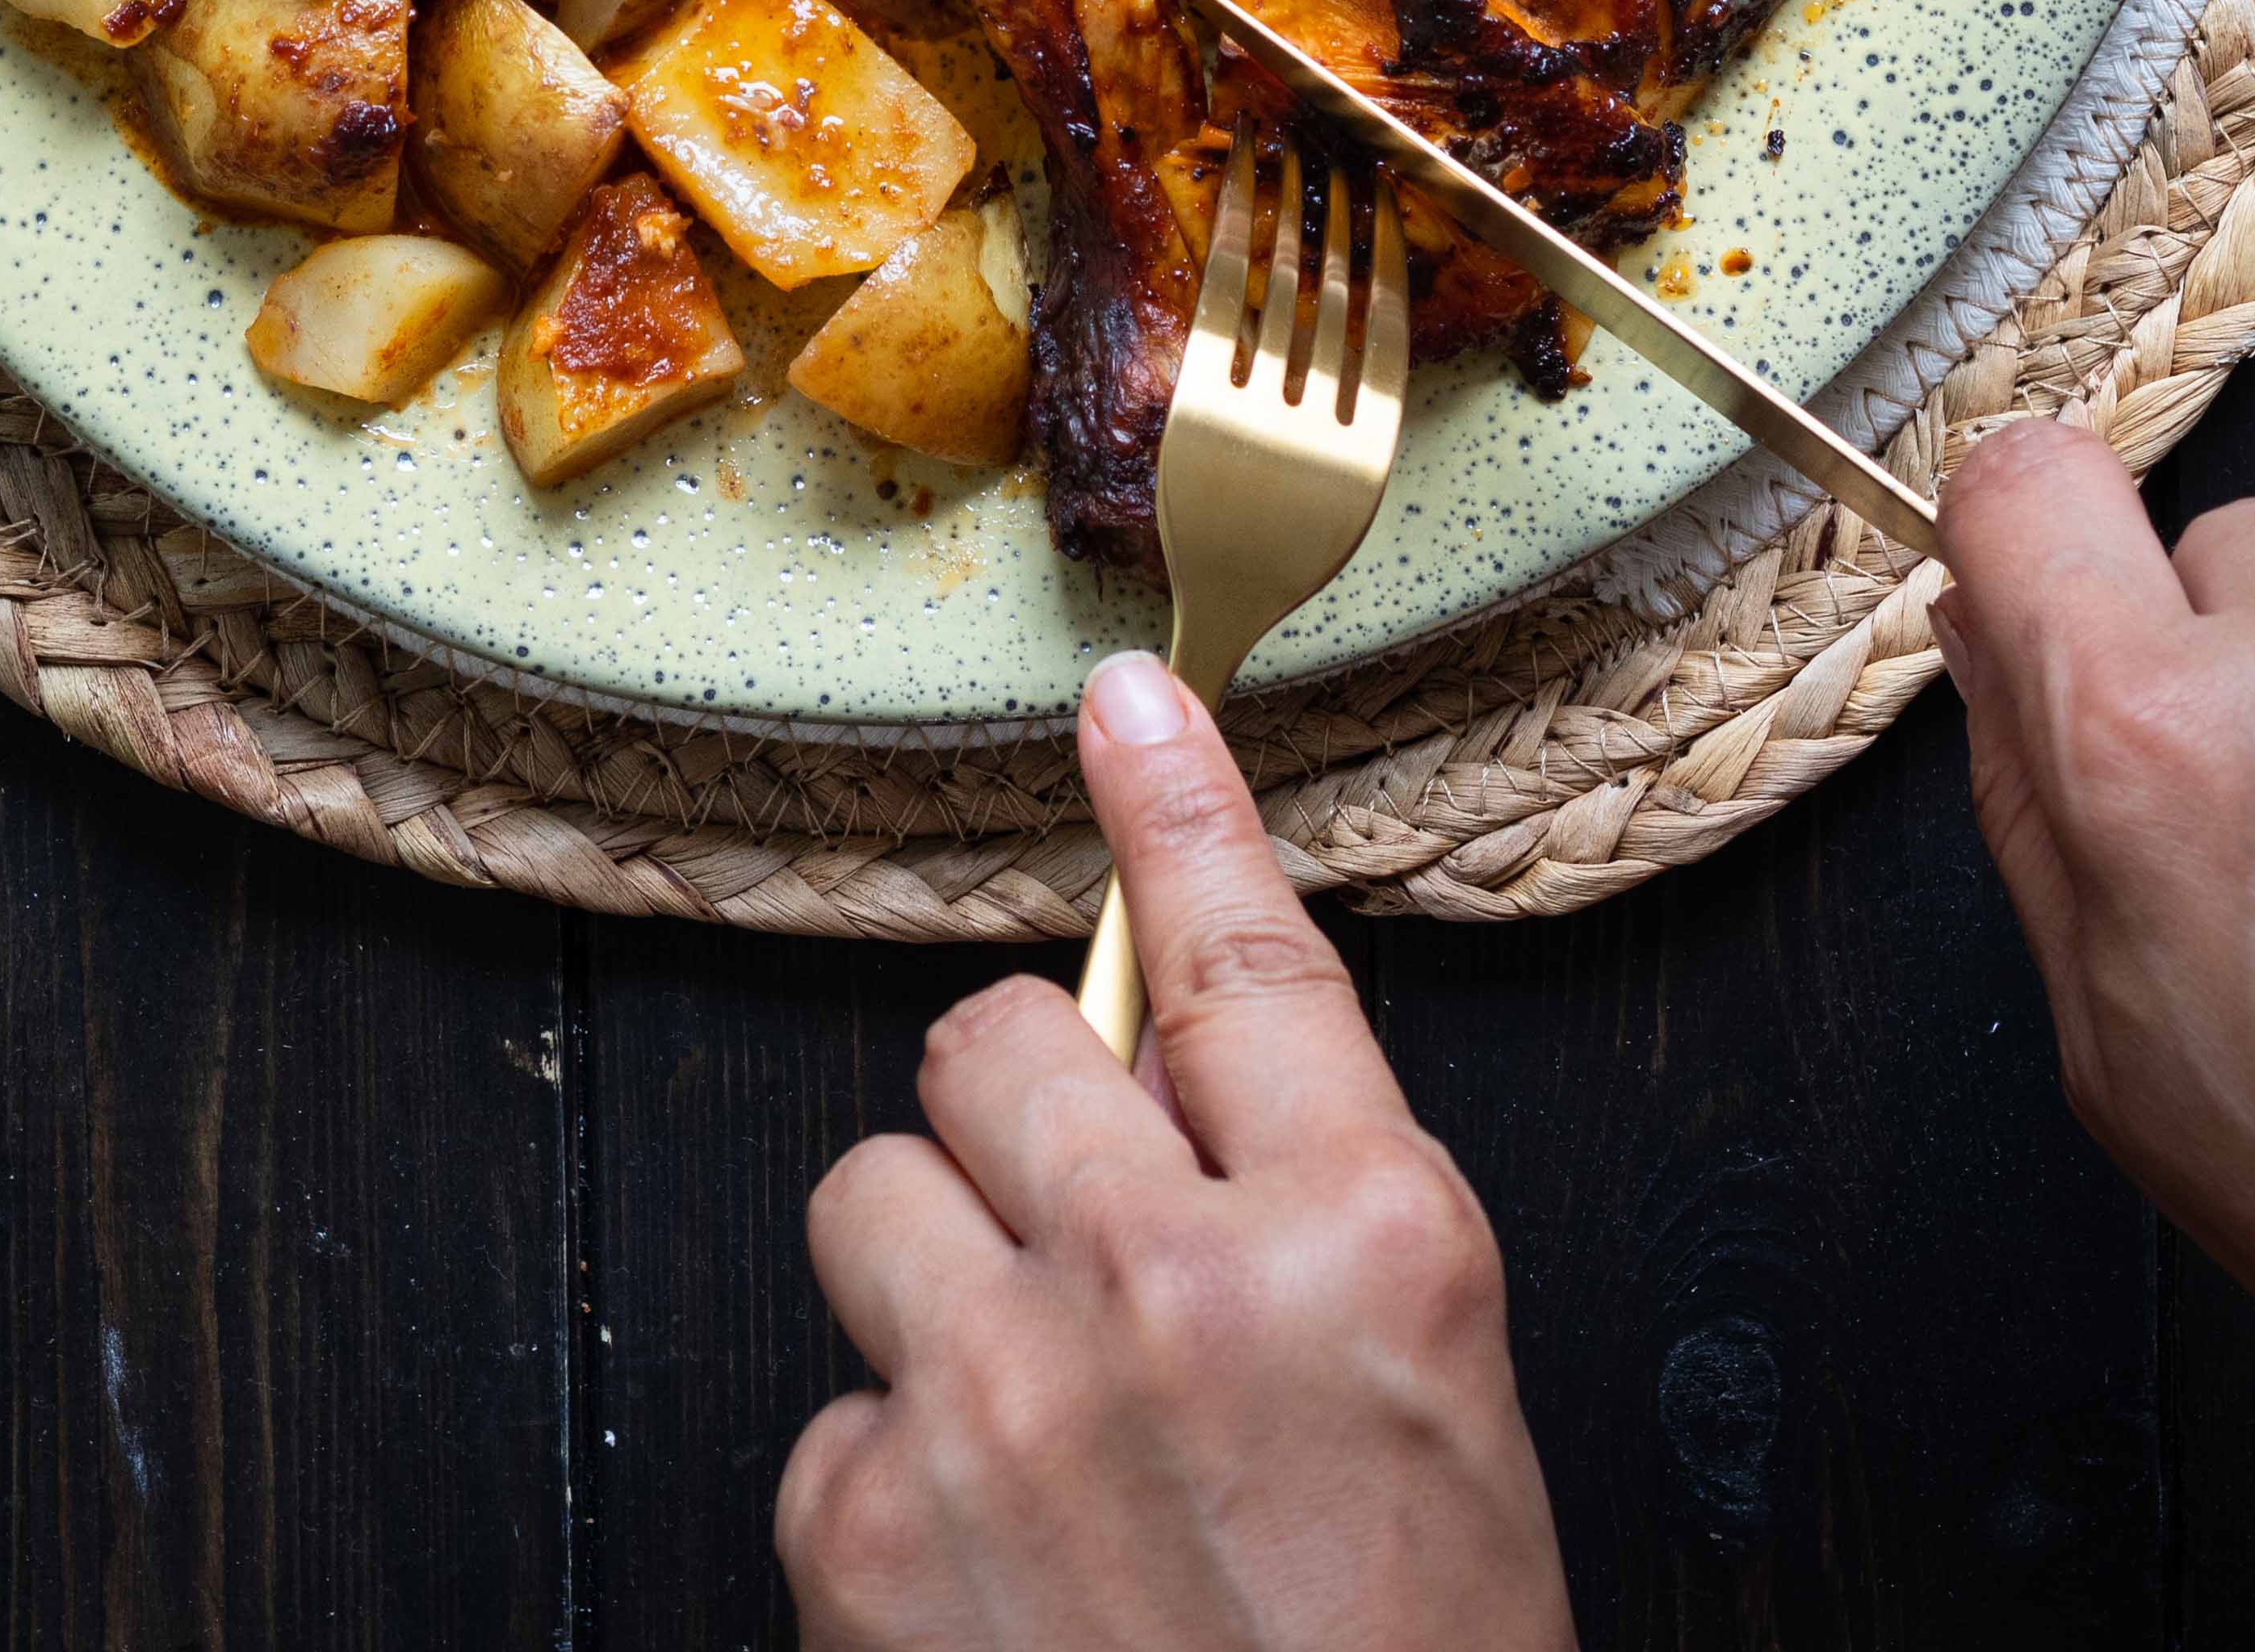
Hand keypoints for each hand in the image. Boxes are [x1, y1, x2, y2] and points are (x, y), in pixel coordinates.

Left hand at [777, 653, 1576, 1650]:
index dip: (1173, 802)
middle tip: (1077, 1261)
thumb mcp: (1425, 1406)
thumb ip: (1304, 1211)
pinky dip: (885, 1489)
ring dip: (930, 1284)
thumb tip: (1165, 1058)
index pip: (1245, 949)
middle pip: (997, 1043)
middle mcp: (1173, 1281)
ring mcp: (998, 1395)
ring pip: (873, 1190)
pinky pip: (829, 1405)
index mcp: (1363, 1241)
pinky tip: (982, 1593)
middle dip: (1016, 1127)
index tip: (1121, 692)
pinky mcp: (860, 1521)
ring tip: (1021, 1438)